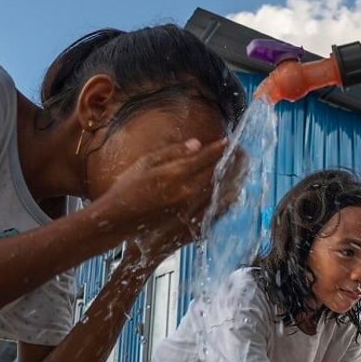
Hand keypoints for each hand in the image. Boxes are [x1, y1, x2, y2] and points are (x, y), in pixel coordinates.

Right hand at [99, 137, 244, 241]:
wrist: (119, 218)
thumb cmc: (128, 186)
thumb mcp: (146, 163)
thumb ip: (172, 152)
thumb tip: (197, 144)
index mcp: (174, 174)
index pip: (203, 157)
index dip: (217, 148)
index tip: (228, 141)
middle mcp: (185, 192)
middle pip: (215, 173)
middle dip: (229, 161)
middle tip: (241, 152)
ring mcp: (188, 208)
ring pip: (217, 190)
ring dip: (230, 178)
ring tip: (240, 168)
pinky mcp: (187, 220)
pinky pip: (212, 207)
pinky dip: (224, 197)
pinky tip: (230, 190)